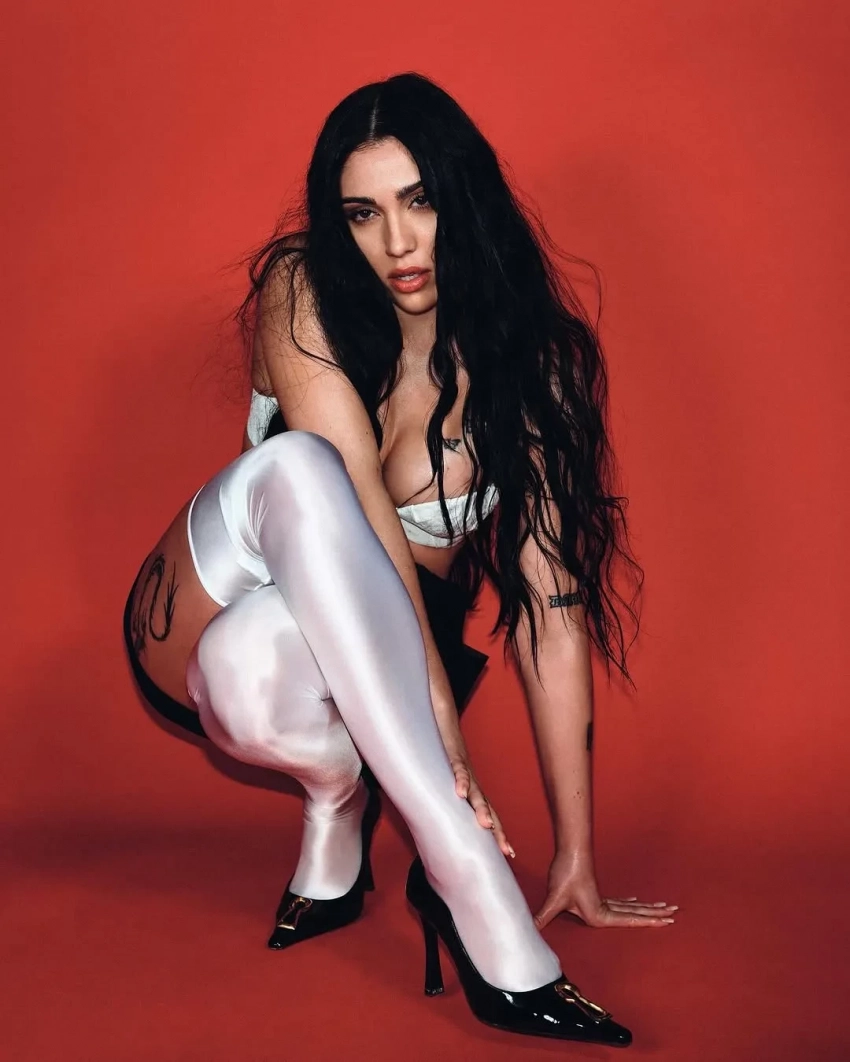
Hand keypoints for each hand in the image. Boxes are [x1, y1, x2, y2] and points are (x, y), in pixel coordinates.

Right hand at [434, 710, 514, 859]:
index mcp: (471, 785)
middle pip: (487, 806)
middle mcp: (472, 778)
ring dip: (481, 808)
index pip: (488, 812)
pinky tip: (460, 793)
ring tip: (485, 826)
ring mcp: (464, 765)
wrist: (442, 710)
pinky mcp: (452, 752)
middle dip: (498, 829)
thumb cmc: (441, 745)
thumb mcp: (445, 774)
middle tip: (507, 851)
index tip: (509, 854)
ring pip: (475, 790)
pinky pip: (457, 767)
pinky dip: (460, 780)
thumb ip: (447, 792)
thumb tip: (443, 814)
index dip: (499, 832)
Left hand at [534, 852, 677, 928]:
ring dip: (647, 908)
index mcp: (599, 914)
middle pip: (636, 913)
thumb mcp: (554, 899)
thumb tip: (527, 930)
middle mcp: (604, 908)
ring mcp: (602, 900)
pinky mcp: (596, 894)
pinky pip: (619, 902)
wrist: (568, 851)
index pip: (630, 921)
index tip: (668, 921)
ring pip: (630, 907)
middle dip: (656, 914)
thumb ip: (542, 917)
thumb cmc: (565, 874)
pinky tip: (636, 902)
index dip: (649, 922)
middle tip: (676, 913)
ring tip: (665, 908)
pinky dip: (631, 904)